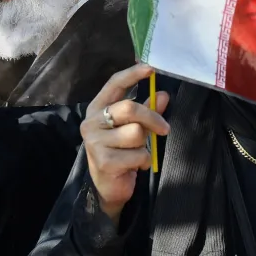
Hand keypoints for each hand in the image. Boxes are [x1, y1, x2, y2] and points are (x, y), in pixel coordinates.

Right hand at [81, 64, 169, 225]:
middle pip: (129, 108)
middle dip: (152, 118)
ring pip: (136, 133)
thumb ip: (148, 111)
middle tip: (164, 129)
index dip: (132, 74)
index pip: (114, 84)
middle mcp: (91, 122)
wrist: (108, 187)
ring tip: (139, 154)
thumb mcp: (134, 128)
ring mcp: (95, 142)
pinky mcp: (103, 161)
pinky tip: (135, 166)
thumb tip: (163, 94)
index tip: (151, 68)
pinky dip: (144, 160)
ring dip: (145, 145)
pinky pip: (138, 154)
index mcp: (98, 109)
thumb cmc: (121, 153)